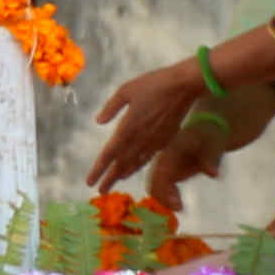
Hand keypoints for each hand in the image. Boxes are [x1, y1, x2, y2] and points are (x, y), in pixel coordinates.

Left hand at [88, 58, 216, 195]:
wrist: (184, 86)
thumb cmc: (154, 84)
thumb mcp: (126, 90)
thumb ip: (111, 107)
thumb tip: (99, 121)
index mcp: (128, 127)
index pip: (110, 154)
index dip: (99, 169)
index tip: (89, 182)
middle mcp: (140, 139)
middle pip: (121, 164)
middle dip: (110, 178)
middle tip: (100, 190)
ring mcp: (154, 142)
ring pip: (135, 163)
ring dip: (123, 174)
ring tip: (114, 181)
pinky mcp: (165, 140)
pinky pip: (148, 158)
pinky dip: (138, 166)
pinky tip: (134, 168)